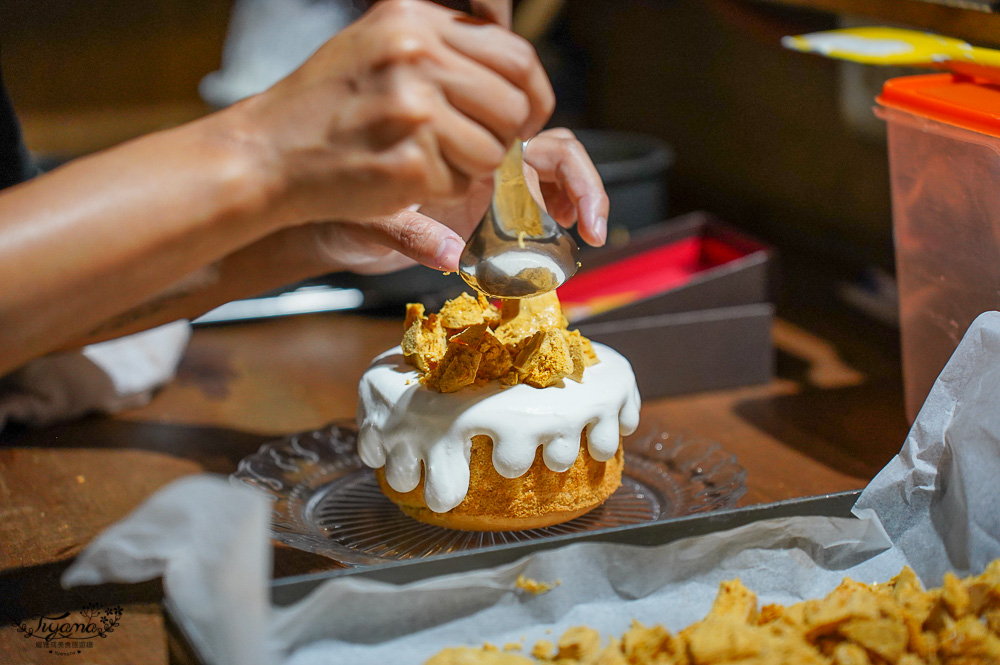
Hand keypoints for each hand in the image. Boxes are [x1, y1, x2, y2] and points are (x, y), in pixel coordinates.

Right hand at [237, 0, 554, 226]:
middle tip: (474, 147)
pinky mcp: (408, 161)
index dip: (530, 94)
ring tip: (430, 159)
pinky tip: (408, 177)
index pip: (515, 55)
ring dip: (473, 166)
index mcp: (415, 19)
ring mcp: (412, 108)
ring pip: (494, 148)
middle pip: (513, 104)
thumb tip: (516, 72)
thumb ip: (444, 46)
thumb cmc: (326, 105)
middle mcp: (416, 53)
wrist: (266, 153)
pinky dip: (445, 190)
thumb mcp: (380, 45)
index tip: (522, 116)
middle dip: (504, 135)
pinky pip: (463, 184)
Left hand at [308, 127, 609, 274]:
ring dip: (579, 195)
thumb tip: (453, 257)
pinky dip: (559, 215)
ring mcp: (483, 179)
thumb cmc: (338, 212)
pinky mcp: (484, 205)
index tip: (558, 221)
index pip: (522, 146)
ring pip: (553, 169)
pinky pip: (538, 200)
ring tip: (587, 231)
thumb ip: (408, 235)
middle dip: (582, 185)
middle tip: (594, 227)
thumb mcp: (367, 222)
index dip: (547, 183)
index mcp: (453, 145)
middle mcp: (475, 157)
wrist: (323, 223)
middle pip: (552, 150)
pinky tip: (562, 238)